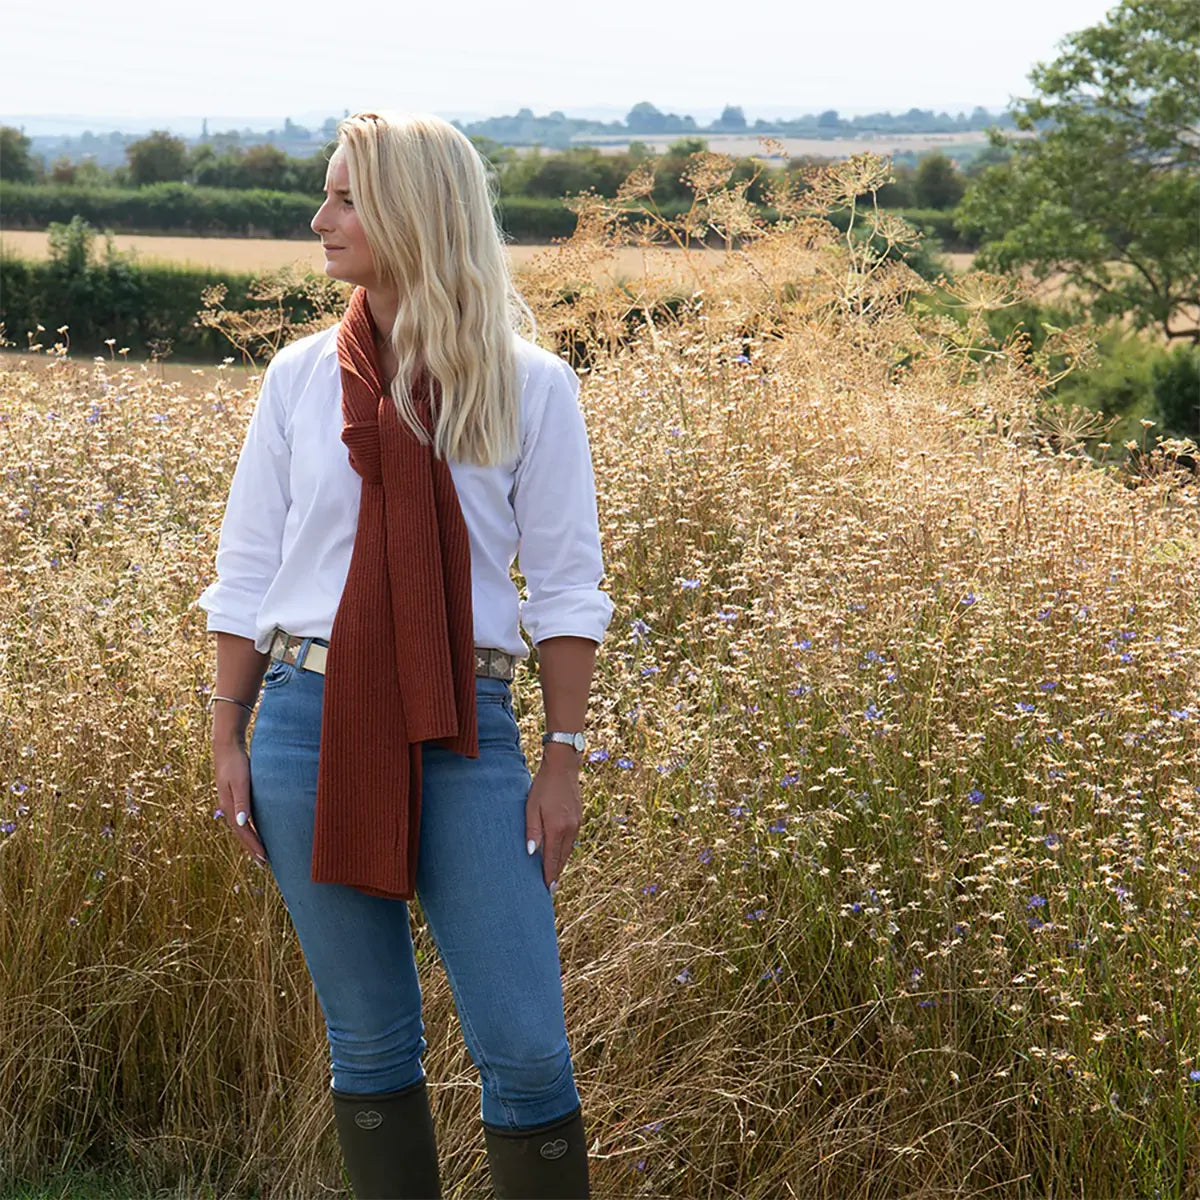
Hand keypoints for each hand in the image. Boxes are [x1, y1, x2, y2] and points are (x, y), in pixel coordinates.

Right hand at [213, 738, 267, 866]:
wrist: (227, 746)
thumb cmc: (235, 763)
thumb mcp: (240, 782)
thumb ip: (242, 802)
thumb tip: (242, 824)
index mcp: (229, 807)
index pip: (243, 832)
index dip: (253, 846)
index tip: (265, 859)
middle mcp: (228, 808)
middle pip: (241, 833)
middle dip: (252, 848)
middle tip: (264, 863)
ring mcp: (230, 802)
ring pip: (241, 827)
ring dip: (250, 840)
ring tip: (261, 852)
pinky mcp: (234, 796)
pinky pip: (242, 818)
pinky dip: (249, 828)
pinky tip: (256, 829)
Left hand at [525, 753, 580, 890]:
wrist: (563, 767)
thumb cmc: (543, 786)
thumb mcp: (531, 807)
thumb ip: (532, 831)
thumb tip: (530, 853)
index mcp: (557, 829)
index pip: (552, 860)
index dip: (548, 876)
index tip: (546, 890)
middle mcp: (570, 830)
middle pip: (562, 858)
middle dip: (555, 875)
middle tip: (550, 890)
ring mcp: (576, 824)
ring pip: (568, 851)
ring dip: (560, 864)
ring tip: (553, 876)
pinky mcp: (578, 819)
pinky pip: (571, 841)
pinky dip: (565, 851)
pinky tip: (559, 854)